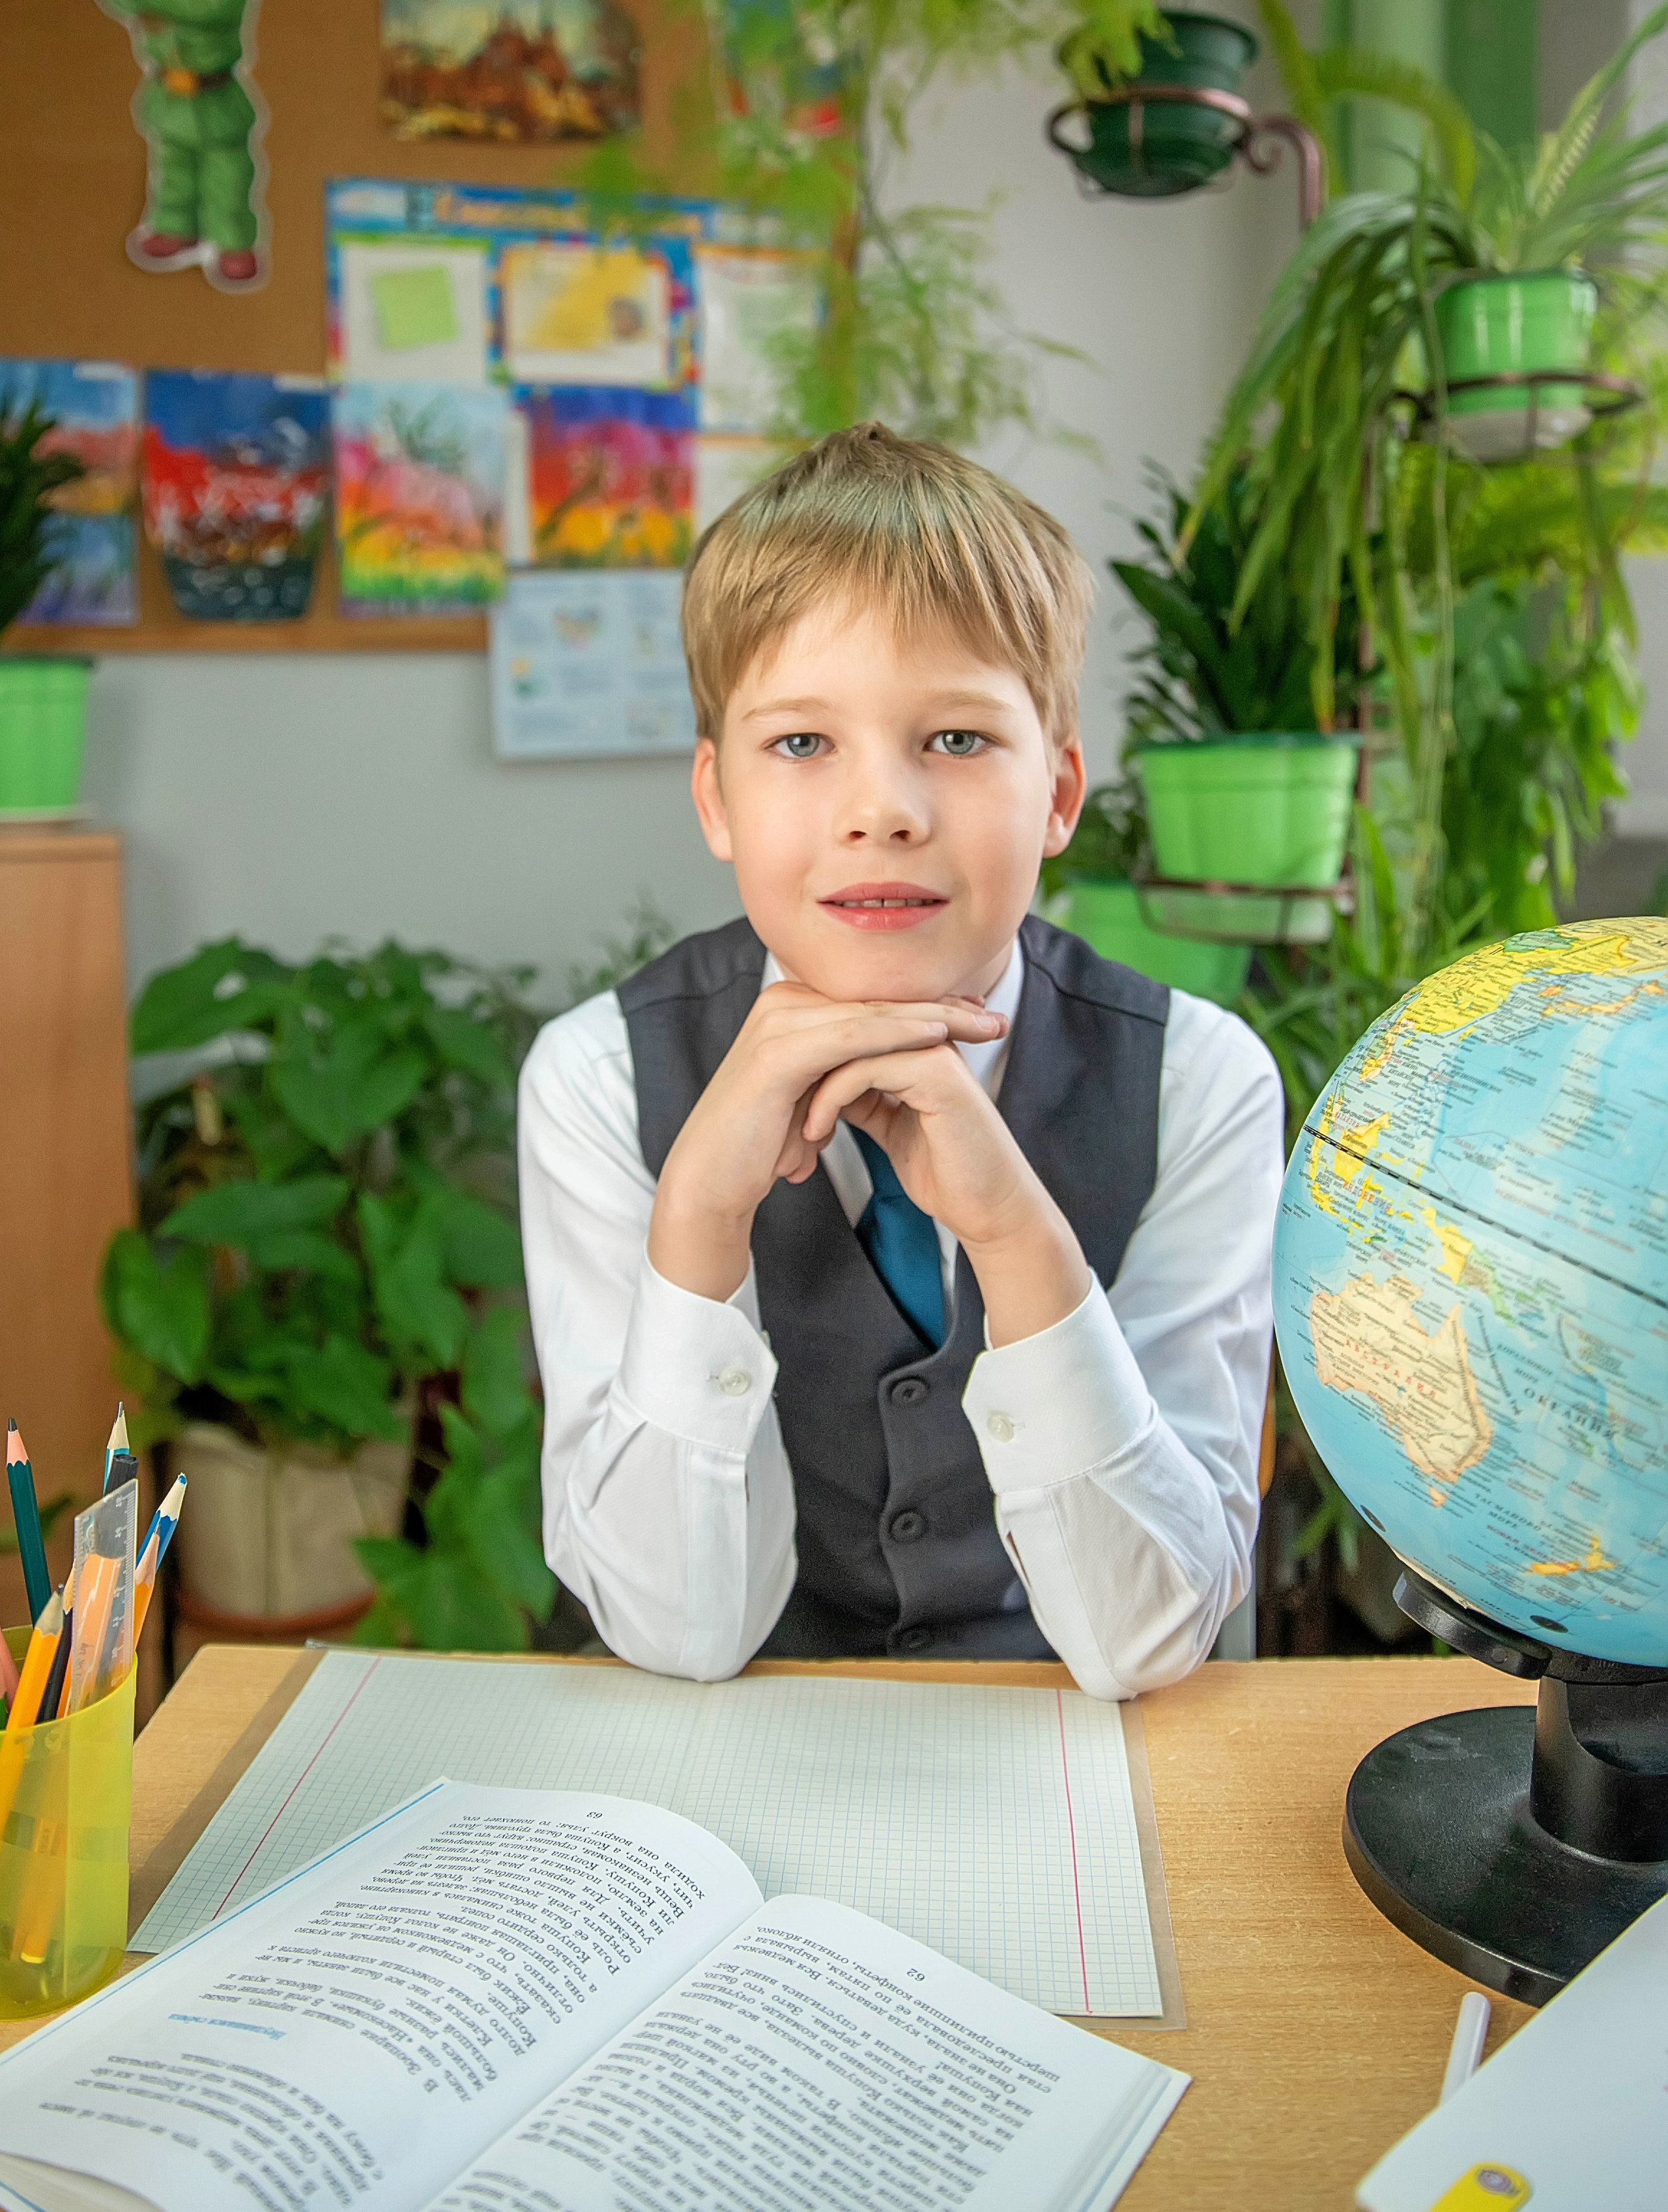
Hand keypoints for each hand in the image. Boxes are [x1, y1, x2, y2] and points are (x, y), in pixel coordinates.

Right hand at [648, 982, 1006, 1303]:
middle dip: (941, 1005)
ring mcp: (777, 1023)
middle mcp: (782, 1002)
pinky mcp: (778, 1053)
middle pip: (877, 999)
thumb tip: (882, 1073)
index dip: (928, 1005)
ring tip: (981, 1023)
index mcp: (791, 1007)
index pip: (872, 1000)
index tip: (977, 1015)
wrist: (710, 1181)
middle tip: (993, 1013)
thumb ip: (843, 1073)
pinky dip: (898, 1035)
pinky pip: (852, 1037)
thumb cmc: (759, 1146)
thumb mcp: (811, 1098)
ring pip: (871, 1014)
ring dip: (932, 1017)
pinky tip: (937, 1036)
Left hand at [800, 1042, 1091, 1346]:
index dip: (808, 1061)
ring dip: (808, 1085)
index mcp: (916, 1043)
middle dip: (802, 1070)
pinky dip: (829, 1099)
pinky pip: (862, 1069)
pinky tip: (815, 1132)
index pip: (846, 1028)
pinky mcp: (936, 1073)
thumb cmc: (943, 1171)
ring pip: (848, 1043)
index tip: (777, 1100)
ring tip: (794, 1128)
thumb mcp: (888, 1124)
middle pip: (843, 1028)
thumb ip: (862, 1094)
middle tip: (770, 1109)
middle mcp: (926, 1036)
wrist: (988, 1208)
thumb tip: (817, 1081)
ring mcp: (934, 1049)